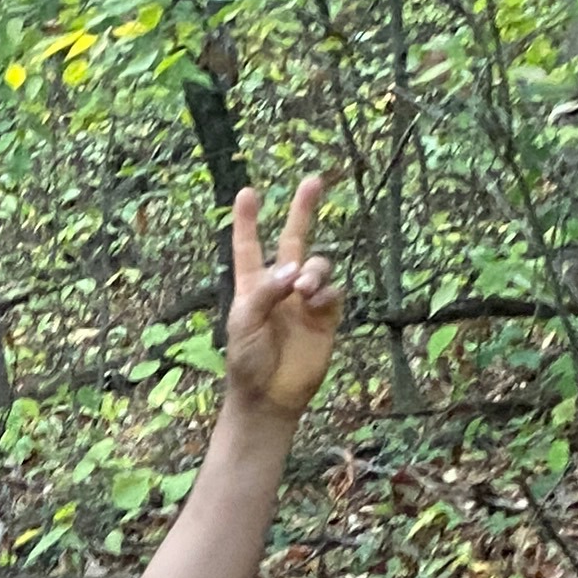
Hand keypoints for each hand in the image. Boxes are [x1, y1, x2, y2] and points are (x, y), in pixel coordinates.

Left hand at [223, 174, 339, 422]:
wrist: (270, 396)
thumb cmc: (247, 360)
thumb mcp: (244, 322)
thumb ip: (266, 291)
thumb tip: (295, 269)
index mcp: (252, 285)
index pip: (249, 246)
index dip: (248, 220)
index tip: (248, 192)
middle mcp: (281, 287)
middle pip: (293, 240)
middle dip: (303, 210)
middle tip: (313, 180)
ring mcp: (305, 300)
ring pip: (318, 265)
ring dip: (313, 270)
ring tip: (303, 289)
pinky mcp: (326, 316)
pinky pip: (332, 291)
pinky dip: (325, 292)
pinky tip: (314, 303)